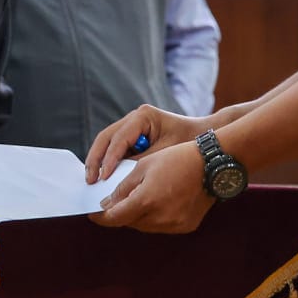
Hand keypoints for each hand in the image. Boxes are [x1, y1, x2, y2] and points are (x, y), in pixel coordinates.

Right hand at [85, 105, 205, 183]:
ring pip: (106, 142)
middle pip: (105, 137)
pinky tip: (104, 178)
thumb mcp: (165, 155)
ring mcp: (132, 126)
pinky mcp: (133, 137)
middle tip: (90, 180)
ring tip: (92, 180)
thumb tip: (119, 179)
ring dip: (99, 161)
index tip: (104, 177)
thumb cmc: (189, 145)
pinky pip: (115, 149)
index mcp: (143, 116)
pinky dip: (109, 162)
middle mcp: (134, 118)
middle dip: (96, 159)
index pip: (119, 138)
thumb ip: (142, 163)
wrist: (206, 141)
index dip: (109, 159)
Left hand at [89, 142, 213, 232]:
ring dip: (137, 215)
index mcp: (146, 201)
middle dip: (119, 212)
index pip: (115, 217)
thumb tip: (106, 204)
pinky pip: (161, 226)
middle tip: (113, 201)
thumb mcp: (143, 167)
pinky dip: (154, 217)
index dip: (100, 217)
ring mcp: (174, 225)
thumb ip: (122, 188)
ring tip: (137, 198)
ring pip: (144, 225)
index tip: (91, 213)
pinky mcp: (186, 226)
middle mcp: (160, 218)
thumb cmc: (176, 159)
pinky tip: (157, 202)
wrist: (212, 165)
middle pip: (129, 222)